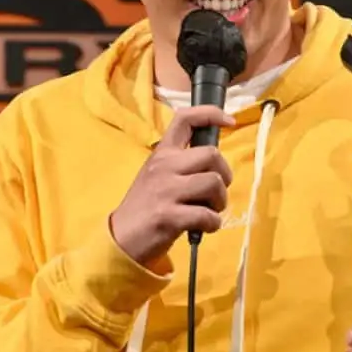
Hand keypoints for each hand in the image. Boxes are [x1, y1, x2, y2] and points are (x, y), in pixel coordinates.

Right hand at [110, 105, 235, 266]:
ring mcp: (166, 191)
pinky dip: (213, 224)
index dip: (211, 113)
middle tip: (216, 192)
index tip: (230, 121)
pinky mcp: (168, 216)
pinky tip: (203, 227)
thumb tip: (214, 161)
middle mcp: (164, 166)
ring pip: (214, 183)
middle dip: (224, 175)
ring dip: (220, 201)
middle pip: (212, 154)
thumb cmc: (145, 206)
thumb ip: (181, 164)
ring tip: (209, 211)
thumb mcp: (157, 175)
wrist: (121, 238)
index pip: (185, 119)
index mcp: (162, 153)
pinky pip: (208, 215)